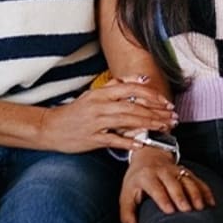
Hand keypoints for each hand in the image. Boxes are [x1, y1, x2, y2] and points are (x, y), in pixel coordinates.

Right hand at [39, 77, 176, 152]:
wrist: (50, 127)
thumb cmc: (75, 111)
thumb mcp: (94, 93)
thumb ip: (116, 85)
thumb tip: (141, 79)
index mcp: (101, 93)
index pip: (132, 89)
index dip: (151, 95)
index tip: (166, 102)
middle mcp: (100, 105)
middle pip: (134, 106)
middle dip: (156, 112)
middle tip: (172, 117)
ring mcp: (96, 122)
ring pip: (127, 121)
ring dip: (148, 124)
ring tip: (164, 127)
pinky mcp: (92, 138)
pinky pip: (113, 139)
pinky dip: (128, 141)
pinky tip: (141, 144)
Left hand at [119, 148, 214, 222]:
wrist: (148, 155)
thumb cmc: (136, 180)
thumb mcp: (126, 194)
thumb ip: (127, 214)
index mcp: (146, 177)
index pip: (156, 188)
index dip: (163, 199)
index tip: (170, 210)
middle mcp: (162, 172)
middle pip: (174, 184)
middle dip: (181, 196)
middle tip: (187, 210)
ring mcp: (176, 170)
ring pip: (188, 180)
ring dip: (195, 193)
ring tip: (201, 207)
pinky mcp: (186, 171)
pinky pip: (198, 180)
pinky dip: (205, 191)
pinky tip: (211, 202)